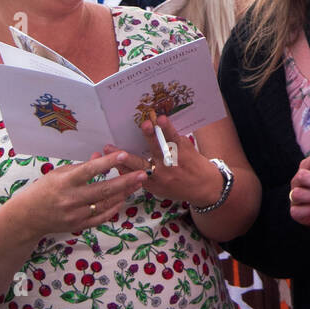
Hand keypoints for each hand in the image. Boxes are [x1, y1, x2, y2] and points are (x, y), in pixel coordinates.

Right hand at [4, 150, 146, 240]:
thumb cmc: (44, 189)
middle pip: (103, 190)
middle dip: (125, 181)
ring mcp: (75, 215)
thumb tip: (101, 156)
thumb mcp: (59, 173)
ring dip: (124, 193)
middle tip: (143, 173)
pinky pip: (101, 217)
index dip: (107, 163)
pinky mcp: (78, 226)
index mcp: (64, 182)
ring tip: (138, 183)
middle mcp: (70, 199)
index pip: (89, 171)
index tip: (124, 155)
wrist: (28, 217)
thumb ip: (82, 167)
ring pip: (106, 204)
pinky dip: (114, 208)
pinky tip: (124, 198)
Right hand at [102, 114, 222, 207]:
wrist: (207, 188)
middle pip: (138, 164)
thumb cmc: (179, 186)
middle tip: (109, 148)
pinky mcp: (183, 151)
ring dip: (150, 136)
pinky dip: (168, 128)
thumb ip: (141, 177)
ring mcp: (172, 162)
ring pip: (158, 148)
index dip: (115, 167)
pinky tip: (162, 119)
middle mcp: (159, 175)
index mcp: (150, 184)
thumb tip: (120, 164)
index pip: (129, 175)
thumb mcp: (158, 188)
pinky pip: (174, 137)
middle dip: (122, 157)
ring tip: (145, 125)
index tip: (103, 158)